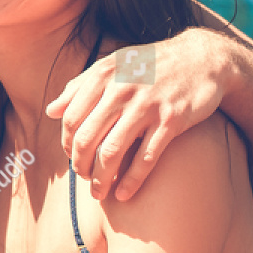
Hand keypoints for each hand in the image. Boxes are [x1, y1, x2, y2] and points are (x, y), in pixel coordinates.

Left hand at [46, 28, 230, 201]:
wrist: (202, 59)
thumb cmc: (150, 65)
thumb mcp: (112, 65)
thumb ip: (79, 86)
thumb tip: (50, 111)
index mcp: (103, 76)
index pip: (71, 119)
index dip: (67, 143)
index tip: (72, 157)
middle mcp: (121, 90)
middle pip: (87, 139)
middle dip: (81, 165)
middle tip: (84, 178)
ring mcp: (146, 106)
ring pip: (112, 152)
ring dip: (101, 179)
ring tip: (99, 193)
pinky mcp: (171, 121)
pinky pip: (145, 158)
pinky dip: (131, 180)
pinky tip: (124, 194)